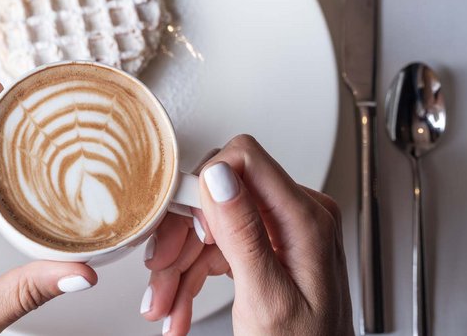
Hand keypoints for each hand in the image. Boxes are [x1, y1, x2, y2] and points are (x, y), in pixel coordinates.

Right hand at [141, 135, 351, 334]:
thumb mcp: (267, 299)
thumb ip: (244, 234)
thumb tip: (220, 174)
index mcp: (306, 219)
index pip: (244, 159)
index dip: (203, 186)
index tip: (178, 223)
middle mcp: (297, 216)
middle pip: (218, 196)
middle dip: (182, 237)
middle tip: (160, 270)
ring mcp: (283, 231)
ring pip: (210, 226)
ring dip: (179, 266)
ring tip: (165, 306)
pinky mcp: (268, 248)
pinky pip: (217, 248)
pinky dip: (192, 276)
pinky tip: (179, 306)